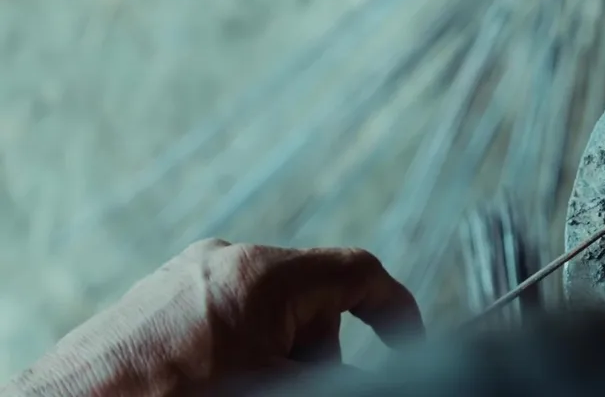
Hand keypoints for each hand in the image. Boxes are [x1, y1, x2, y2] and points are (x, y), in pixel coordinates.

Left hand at [2, 239, 423, 396]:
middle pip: (311, 299)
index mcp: (266, 274)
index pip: (360, 273)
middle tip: (291, 385)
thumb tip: (363, 374)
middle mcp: (227, 259)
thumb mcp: (274, 387)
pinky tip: (207, 383)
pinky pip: (223, 318)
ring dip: (273, 355)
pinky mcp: (157, 297)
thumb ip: (330, 375)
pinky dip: (236, 352)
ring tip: (237, 387)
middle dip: (316, 349)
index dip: (396, 311)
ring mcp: (186, 275)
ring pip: (266, 312)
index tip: (410, 347)